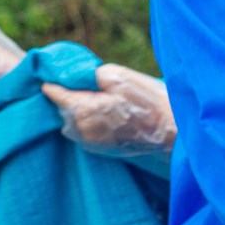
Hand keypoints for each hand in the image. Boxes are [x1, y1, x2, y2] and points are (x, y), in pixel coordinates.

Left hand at [42, 63, 175, 158]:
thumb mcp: (121, 77)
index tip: (53, 75)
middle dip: (71, 96)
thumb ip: (92, 74)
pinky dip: (90, 121)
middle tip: (87, 85)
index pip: (54, 93)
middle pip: (62, 108)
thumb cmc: (148, 102)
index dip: (54, 81)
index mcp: (81, 110)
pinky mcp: (99, 149)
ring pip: (72, 121)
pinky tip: (108, 114)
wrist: (171, 132)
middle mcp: (80, 129)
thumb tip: (80, 76)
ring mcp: (89, 142)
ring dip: (80, 110)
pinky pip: (84, 131)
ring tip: (100, 100)